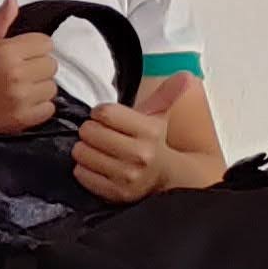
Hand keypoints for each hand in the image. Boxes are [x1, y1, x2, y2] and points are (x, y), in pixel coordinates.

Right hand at [0, 0, 59, 135]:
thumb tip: (12, 1)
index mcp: (5, 52)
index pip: (45, 42)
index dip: (34, 47)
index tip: (22, 54)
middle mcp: (15, 75)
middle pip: (51, 64)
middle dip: (38, 66)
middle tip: (19, 71)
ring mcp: (20, 98)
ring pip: (52, 87)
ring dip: (40, 87)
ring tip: (20, 87)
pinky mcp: (23, 118)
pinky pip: (49, 108)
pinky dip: (39, 106)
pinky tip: (22, 101)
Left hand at [72, 75, 202, 202]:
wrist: (164, 178)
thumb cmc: (153, 143)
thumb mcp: (159, 116)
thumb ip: (166, 94)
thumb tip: (186, 75)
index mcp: (150, 131)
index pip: (104, 113)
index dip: (100, 113)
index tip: (106, 118)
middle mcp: (140, 155)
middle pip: (89, 132)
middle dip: (90, 130)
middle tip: (101, 134)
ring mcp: (127, 176)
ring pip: (81, 153)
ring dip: (84, 149)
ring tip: (99, 150)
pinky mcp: (115, 193)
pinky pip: (81, 174)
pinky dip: (84, 169)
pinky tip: (98, 166)